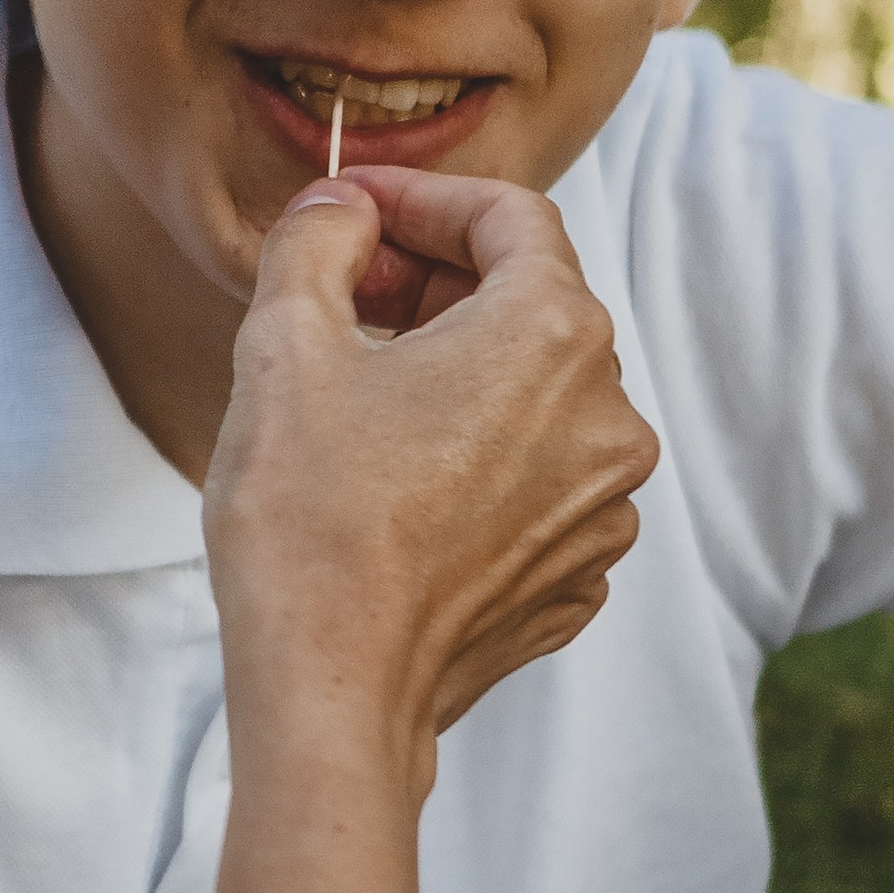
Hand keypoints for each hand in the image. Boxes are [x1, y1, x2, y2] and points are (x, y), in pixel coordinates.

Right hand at [201, 170, 655, 892]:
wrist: (332, 693)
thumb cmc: (308, 516)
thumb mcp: (285, 343)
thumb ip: (319, 241)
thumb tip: (343, 207)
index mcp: (554, 334)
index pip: (510, 216)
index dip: (425, 199)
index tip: (355, 215)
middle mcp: (609, 415)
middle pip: (531, 303)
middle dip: (435, 285)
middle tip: (342, 300)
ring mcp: (604, 506)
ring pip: (535, 397)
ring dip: (457, 375)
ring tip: (362, 397)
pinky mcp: (578, 575)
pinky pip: (536, 482)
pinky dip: (477, 459)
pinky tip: (396, 481)